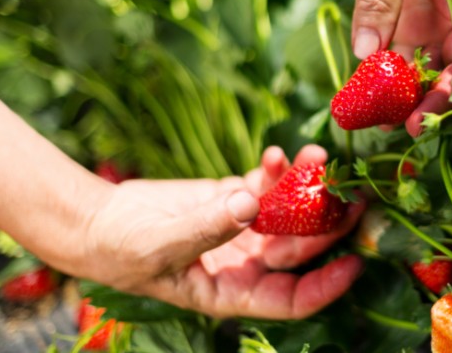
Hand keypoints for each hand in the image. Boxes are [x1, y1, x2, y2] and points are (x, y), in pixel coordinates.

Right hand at [84, 145, 363, 318]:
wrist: (96, 221)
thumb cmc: (121, 249)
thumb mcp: (160, 245)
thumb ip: (206, 227)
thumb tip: (251, 204)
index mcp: (233, 291)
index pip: (290, 299)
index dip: (325, 285)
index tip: (355, 263)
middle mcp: (245, 264)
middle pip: (299, 250)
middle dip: (328, 224)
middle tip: (352, 194)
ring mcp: (242, 230)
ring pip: (288, 213)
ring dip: (306, 186)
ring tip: (317, 156)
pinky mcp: (232, 199)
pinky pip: (265, 186)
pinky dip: (275, 171)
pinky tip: (279, 153)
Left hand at [341, 0, 451, 135]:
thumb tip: (368, 53)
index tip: (442, 105)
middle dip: (435, 97)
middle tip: (410, 127)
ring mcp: (431, 16)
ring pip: (426, 67)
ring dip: (408, 96)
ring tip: (386, 123)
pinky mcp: (405, 21)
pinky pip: (398, 58)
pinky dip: (386, 81)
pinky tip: (371, 103)